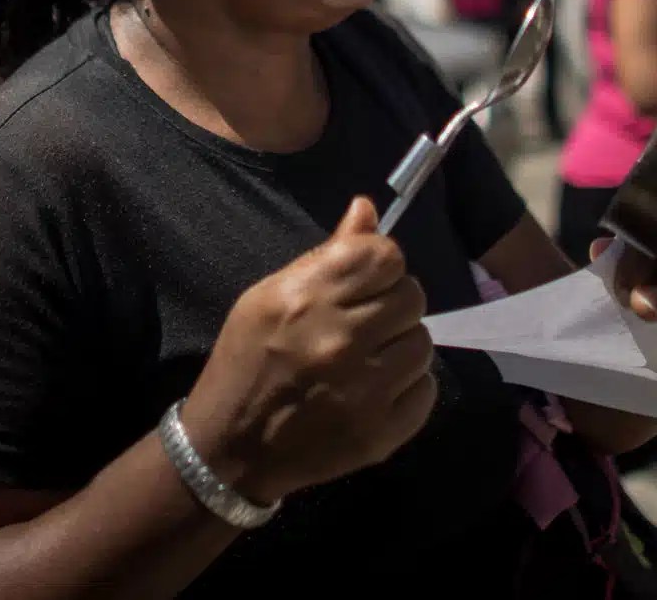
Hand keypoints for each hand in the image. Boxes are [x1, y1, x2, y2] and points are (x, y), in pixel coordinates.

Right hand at [182, 197, 436, 504]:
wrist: (230, 449)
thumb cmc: (246, 361)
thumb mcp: (269, 295)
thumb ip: (326, 253)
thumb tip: (368, 209)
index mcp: (310, 297)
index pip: (386, 256)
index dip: (380, 264)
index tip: (366, 281)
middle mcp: (342, 339)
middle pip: (413, 296)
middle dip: (392, 304)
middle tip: (364, 323)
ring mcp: (366, 390)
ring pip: (423, 343)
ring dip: (400, 346)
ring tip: (367, 359)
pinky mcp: (382, 433)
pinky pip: (426, 390)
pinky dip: (406, 388)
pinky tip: (373, 391)